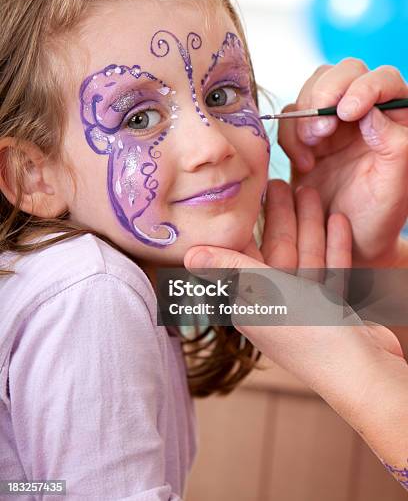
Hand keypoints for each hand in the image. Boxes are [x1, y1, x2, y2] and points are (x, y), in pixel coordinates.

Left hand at [184, 180, 407, 488]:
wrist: (363, 372)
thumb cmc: (306, 332)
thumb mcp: (262, 293)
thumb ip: (228, 268)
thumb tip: (187, 255)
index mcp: (249, 303)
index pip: (242, 254)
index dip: (244, 222)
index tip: (245, 193)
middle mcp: (274, 304)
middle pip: (276, 249)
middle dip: (280, 216)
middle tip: (280, 181)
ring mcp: (305, 307)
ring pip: (305, 255)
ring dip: (308, 224)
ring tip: (310, 190)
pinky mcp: (332, 309)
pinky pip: (330, 269)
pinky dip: (333, 245)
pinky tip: (337, 218)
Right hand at [278, 60, 407, 265]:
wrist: (343, 241)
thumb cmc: (377, 217)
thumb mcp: (395, 186)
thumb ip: (394, 144)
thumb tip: (371, 112)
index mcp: (398, 118)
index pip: (384, 80)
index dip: (364, 87)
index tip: (348, 112)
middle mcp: (367, 112)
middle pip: (345, 72)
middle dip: (326, 94)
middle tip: (321, 131)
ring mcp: (336, 122)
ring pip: (314, 87)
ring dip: (305, 116)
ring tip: (311, 150)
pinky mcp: (309, 134)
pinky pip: (291, 116)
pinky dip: (290, 135)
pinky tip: (304, 164)